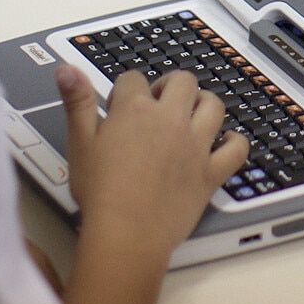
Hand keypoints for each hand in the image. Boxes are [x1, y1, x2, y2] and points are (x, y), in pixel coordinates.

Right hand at [58, 62, 249, 261]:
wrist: (126, 233)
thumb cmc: (100, 193)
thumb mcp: (79, 143)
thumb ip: (76, 102)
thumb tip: (67, 70)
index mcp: (136, 110)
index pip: (134, 79)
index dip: (125, 89)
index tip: (119, 106)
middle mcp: (170, 120)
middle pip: (181, 82)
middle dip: (169, 86)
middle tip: (158, 103)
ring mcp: (195, 145)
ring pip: (213, 106)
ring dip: (204, 103)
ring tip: (192, 113)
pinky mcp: (211, 172)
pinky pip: (236, 148)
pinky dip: (234, 142)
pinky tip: (225, 142)